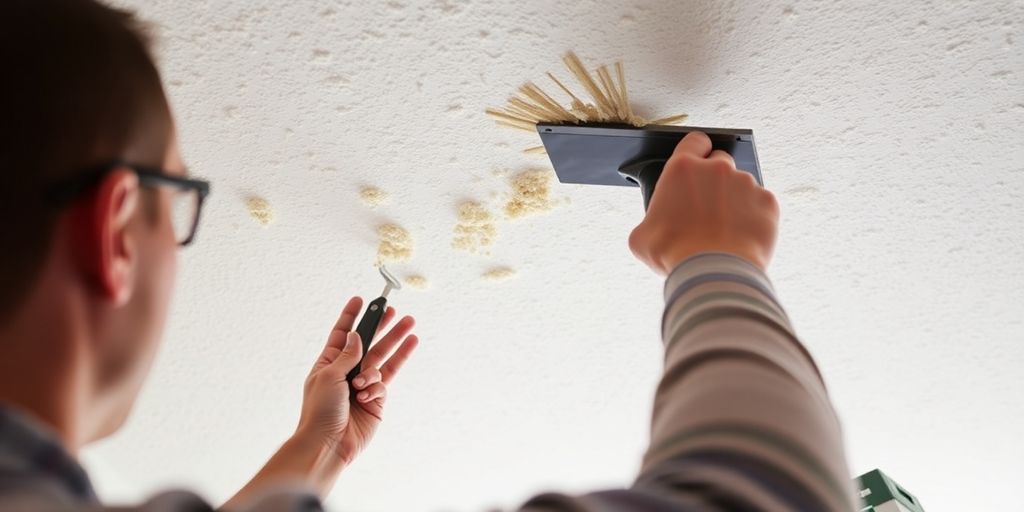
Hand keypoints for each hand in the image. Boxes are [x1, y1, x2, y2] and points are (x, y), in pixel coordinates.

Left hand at [297, 296, 417, 466]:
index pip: (342, 334)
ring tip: (412, 329)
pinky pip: (383, 383)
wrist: (329, 444)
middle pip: (369, 343)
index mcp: (329, 363)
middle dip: (383, 327)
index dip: (351, 316)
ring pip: (383, 360)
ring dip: (397, 345)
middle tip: (396, 312)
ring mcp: (363, 385)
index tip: (360, 300)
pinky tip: (367, 394)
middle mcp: (347, 372)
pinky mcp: (376, 400)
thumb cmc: (320, 410)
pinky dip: (376, 386)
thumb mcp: (329, 375)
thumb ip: (347, 354)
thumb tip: (357, 336)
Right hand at [628, 131, 779, 274]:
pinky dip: (753, 217)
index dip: (696, 151)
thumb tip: (654, 226)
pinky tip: (741, 237)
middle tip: (707, 207)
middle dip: (715, 179)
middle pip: (720, 161)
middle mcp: (717, 168)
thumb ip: (651, 219)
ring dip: (735, 201)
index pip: (695, 141)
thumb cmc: (675, 254)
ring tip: (725, 230)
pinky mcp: (768, 202)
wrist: (713, 274)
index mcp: (683, 169)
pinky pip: (760, 204)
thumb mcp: (640, 237)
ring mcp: (746, 183)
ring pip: (741, 185)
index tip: (697, 163)